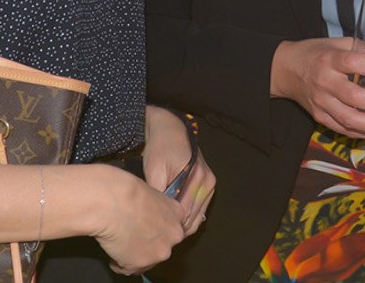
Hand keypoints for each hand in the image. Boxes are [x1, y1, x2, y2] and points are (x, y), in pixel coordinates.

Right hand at [89, 163, 188, 276]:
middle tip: (130, 237)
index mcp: (177, 214)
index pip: (170, 229)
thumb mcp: (150, 194)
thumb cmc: (126, 193)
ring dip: (133, 255)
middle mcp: (174, 234)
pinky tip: (113, 250)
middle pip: (162, 246)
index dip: (155, 231)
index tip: (145, 230)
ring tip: (119, 242)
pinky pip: (128, 268)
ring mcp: (160, 251)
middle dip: (147, 246)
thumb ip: (154, 210)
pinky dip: (118, 262)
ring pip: (147, 260)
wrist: (113, 203)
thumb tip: (147, 217)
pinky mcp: (142, 263)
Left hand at [142, 106, 213, 233]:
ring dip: (183, 225)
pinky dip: (188, 217)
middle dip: (176, 228)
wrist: (170, 130)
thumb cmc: (160, 149)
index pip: (184, 214)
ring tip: (164, 228)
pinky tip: (174, 218)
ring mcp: (210, 184)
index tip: (155, 233)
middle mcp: (207, 182)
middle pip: (193, 219)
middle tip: (158, 234)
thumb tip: (157, 218)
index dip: (169, 226)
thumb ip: (159, 195)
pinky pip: (200, 209)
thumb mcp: (154, 171)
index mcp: (195, 177)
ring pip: (198, 217)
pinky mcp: (209, 185)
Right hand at [271, 37, 364, 136]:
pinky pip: (343, 129)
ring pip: (349, 119)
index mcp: (329, 59)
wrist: (284, 69)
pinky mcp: (319, 116)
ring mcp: (321, 102)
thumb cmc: (316, 54)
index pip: (354, 63)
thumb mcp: (338, 43)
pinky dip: (364, 132)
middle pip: (354, 97)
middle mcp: (324, 82)